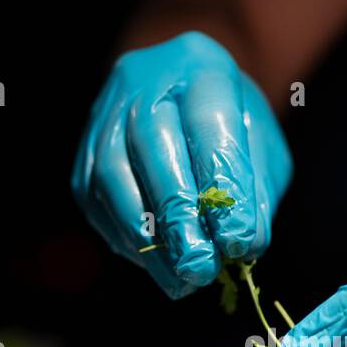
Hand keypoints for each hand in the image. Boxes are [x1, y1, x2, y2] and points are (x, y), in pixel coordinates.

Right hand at [71, 32, 291, 297]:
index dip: (223, 187)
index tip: (238, 242)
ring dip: (146, 238)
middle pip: (152, 145)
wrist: (184, 99)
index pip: (209, 125)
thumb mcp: (263, 149)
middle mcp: (143, 80)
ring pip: (112, 175)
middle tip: (200, 267)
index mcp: (201, 66)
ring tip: (180, 279)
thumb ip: (256, 191)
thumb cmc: (233, 129)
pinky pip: (95, 199)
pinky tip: (157, 264)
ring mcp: (104, 113)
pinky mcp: (83, 151)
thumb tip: (243, 244)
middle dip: (176, 216)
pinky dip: (126, 238)